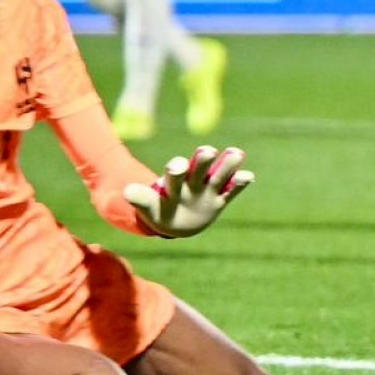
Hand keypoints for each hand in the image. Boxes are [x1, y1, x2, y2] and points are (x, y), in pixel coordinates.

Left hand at [125, 145, 253, 237]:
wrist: (175, 222)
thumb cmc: (159, 211)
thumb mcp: (149, 207)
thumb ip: (141, 198)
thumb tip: (126, 190)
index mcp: (174, 182)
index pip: (176, 172)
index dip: (177, 168)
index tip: (178, 165)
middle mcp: (193, 182)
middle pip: (199, 167)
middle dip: (203, 160)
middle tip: (207, 151)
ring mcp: (207, 190)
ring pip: (219, 174)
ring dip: (226, 165)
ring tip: (236, 154)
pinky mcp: (219, 201)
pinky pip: (231, 191)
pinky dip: (239, 183)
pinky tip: (248, 175)